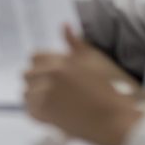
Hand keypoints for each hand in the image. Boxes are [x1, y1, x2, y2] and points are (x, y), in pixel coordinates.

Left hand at [24, 27, 144, 144]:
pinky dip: (39, 113)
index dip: (43, 65)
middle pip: (27, 74)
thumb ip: (76, 43)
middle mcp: (50, 75)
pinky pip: (30, 111)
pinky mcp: (46, 114)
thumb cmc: (112, 88)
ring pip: (26, 93)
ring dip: (37, 98)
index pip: (34, 57)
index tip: (54, 75)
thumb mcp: (96, 60)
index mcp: (61, 61)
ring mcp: (46, 95)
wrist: (117, 120)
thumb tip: (64, 25)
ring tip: (56, 103)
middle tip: (56, 91)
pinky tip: (55, 114)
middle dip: (38, 81)